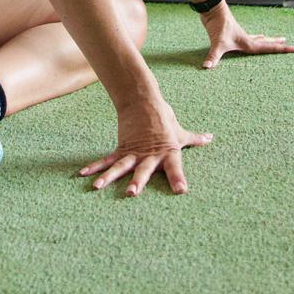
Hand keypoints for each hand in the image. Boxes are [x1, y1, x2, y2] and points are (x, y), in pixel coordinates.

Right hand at [78, 99, 210, 195]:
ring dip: (110, 177)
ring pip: (120, 166)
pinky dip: (95, 167)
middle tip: (132, 193)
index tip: (181, 191)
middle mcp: (150, 155)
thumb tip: (210, 138)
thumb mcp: (180, 131)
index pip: (175, 168)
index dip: (178, 179)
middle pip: (143, 170)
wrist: (142, 99)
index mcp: (168, 152)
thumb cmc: (163, 117)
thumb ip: (194, 139)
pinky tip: (83, 175)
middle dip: (137, 181)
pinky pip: (107, 160)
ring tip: (98, 187)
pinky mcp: (122, 148)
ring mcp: (133, 152)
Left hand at [201, 5, 293, 69]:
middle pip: (266, 42)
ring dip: (267, 39)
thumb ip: (213, 56)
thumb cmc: (218, 25)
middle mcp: (247, 39)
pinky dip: (254, 38)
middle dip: (278, 44)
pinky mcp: (233, 33)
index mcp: (248, 43)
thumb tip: (206, 67)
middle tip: (290, 43)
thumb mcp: (217, 43)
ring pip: (258, 39)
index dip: (282, 49)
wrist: (213, 10)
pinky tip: (252, 38)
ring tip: (276, 38)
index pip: (269, 48)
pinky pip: (248, 37)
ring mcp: (240, 35)